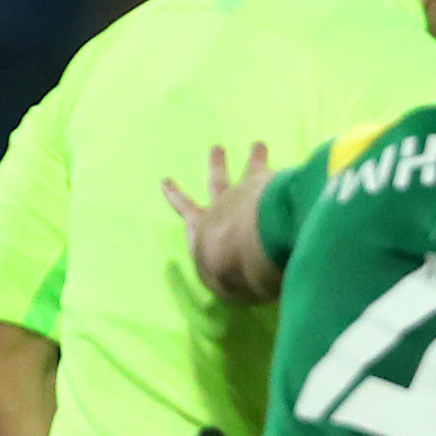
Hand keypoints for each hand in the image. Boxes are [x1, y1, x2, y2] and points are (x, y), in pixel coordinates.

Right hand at [162, 142, 278, 301]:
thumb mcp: (230, 287)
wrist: (241, 248)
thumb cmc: (230, 274)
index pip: (190, 218)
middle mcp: (218, 207)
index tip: (166, 183)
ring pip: (245, 171)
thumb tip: (241, 290)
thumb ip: (235, 286)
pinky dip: (264, 159)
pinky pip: (264, 168)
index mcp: (202, 232)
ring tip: (258, 145)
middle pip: (216, 184)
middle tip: (217, 149)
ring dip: (251, 159)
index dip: (179, 201)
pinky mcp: (260, 182)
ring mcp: (239, 192)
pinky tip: (269, 148)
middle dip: (216, 167)